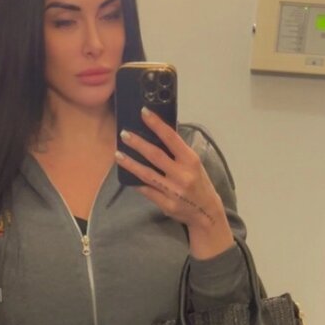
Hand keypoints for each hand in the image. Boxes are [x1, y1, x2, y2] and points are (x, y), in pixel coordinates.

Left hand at [114, 107, 230, 234]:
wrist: (206, 212)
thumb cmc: (198, 183)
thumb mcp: (194, 164)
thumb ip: (178, 152)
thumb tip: (156, 135)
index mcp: (190, 160)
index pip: (171, 138)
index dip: (157, 124)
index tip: (144, 112)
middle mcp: (182, 175)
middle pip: (155, 155)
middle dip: (138, 143)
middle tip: (124, 134)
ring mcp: (173, 191)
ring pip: (147, 174)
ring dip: (131, 164)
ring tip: (118, 154)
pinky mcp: (166, 205)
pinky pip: (147, 191)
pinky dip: (136, 183)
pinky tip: (126, 176)